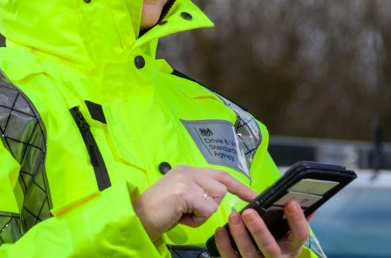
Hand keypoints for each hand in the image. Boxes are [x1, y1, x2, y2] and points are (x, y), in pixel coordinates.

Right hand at [132, 165, 256, 240]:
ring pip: (215, 199)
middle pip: (220, 188)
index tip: (254, 195)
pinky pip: (205, 210)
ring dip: (201, 214)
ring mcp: (186, 179)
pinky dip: (194, 220)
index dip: (238, 185)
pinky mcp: (185, 191)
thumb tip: (218, 199)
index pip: (220, 174)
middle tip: (189, 212)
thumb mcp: (181, 197)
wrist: (137, 218)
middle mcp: (188, 170)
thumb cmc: (158, 212)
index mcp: (188, 170)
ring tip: (182, 214)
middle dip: (210, 205)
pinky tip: (178, 217)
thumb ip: (199, 192)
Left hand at [214, 200, 310, 256]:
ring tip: (233, 216)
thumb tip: (301, 194)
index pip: (300, 234)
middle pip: (269, 247)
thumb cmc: (279, 241)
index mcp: (291, 246)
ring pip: (249, 254)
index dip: (297, 219)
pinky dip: (224, 245)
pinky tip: (221, 230)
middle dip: (258, 230)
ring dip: (240, 235)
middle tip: (248, 212)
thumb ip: (295, 216)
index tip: (290, 202)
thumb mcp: (290, 232)